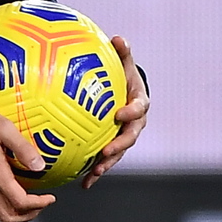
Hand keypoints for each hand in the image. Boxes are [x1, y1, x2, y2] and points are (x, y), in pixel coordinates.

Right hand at [0, 103, 55, 221]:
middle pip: (9, 216)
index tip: (49, 197)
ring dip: (16, 217)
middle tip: (41, 204)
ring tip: (28, 206)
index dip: (39, 204)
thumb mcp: (3, 127)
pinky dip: (1, 213)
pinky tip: (8, 202)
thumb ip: (23, 147)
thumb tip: (39, 165)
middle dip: (29, 215)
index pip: (19, 201)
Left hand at [81, 35, 148, 189]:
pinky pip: (105, 161)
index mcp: (138, 105)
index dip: (130, 112)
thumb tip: (118, 37)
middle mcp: (134, 125)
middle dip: (119, 146)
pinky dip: (95, 173)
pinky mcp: (112, 147)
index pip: (138, 109)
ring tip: (95, 173)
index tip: (119, 114)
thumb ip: (123, 52)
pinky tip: (83, 184)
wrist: (126, 93)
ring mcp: (124, 138)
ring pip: (118, 154)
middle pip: (129, 138)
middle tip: (106, 151)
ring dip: (107, 164)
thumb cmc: (123, 76)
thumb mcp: (124, 63)